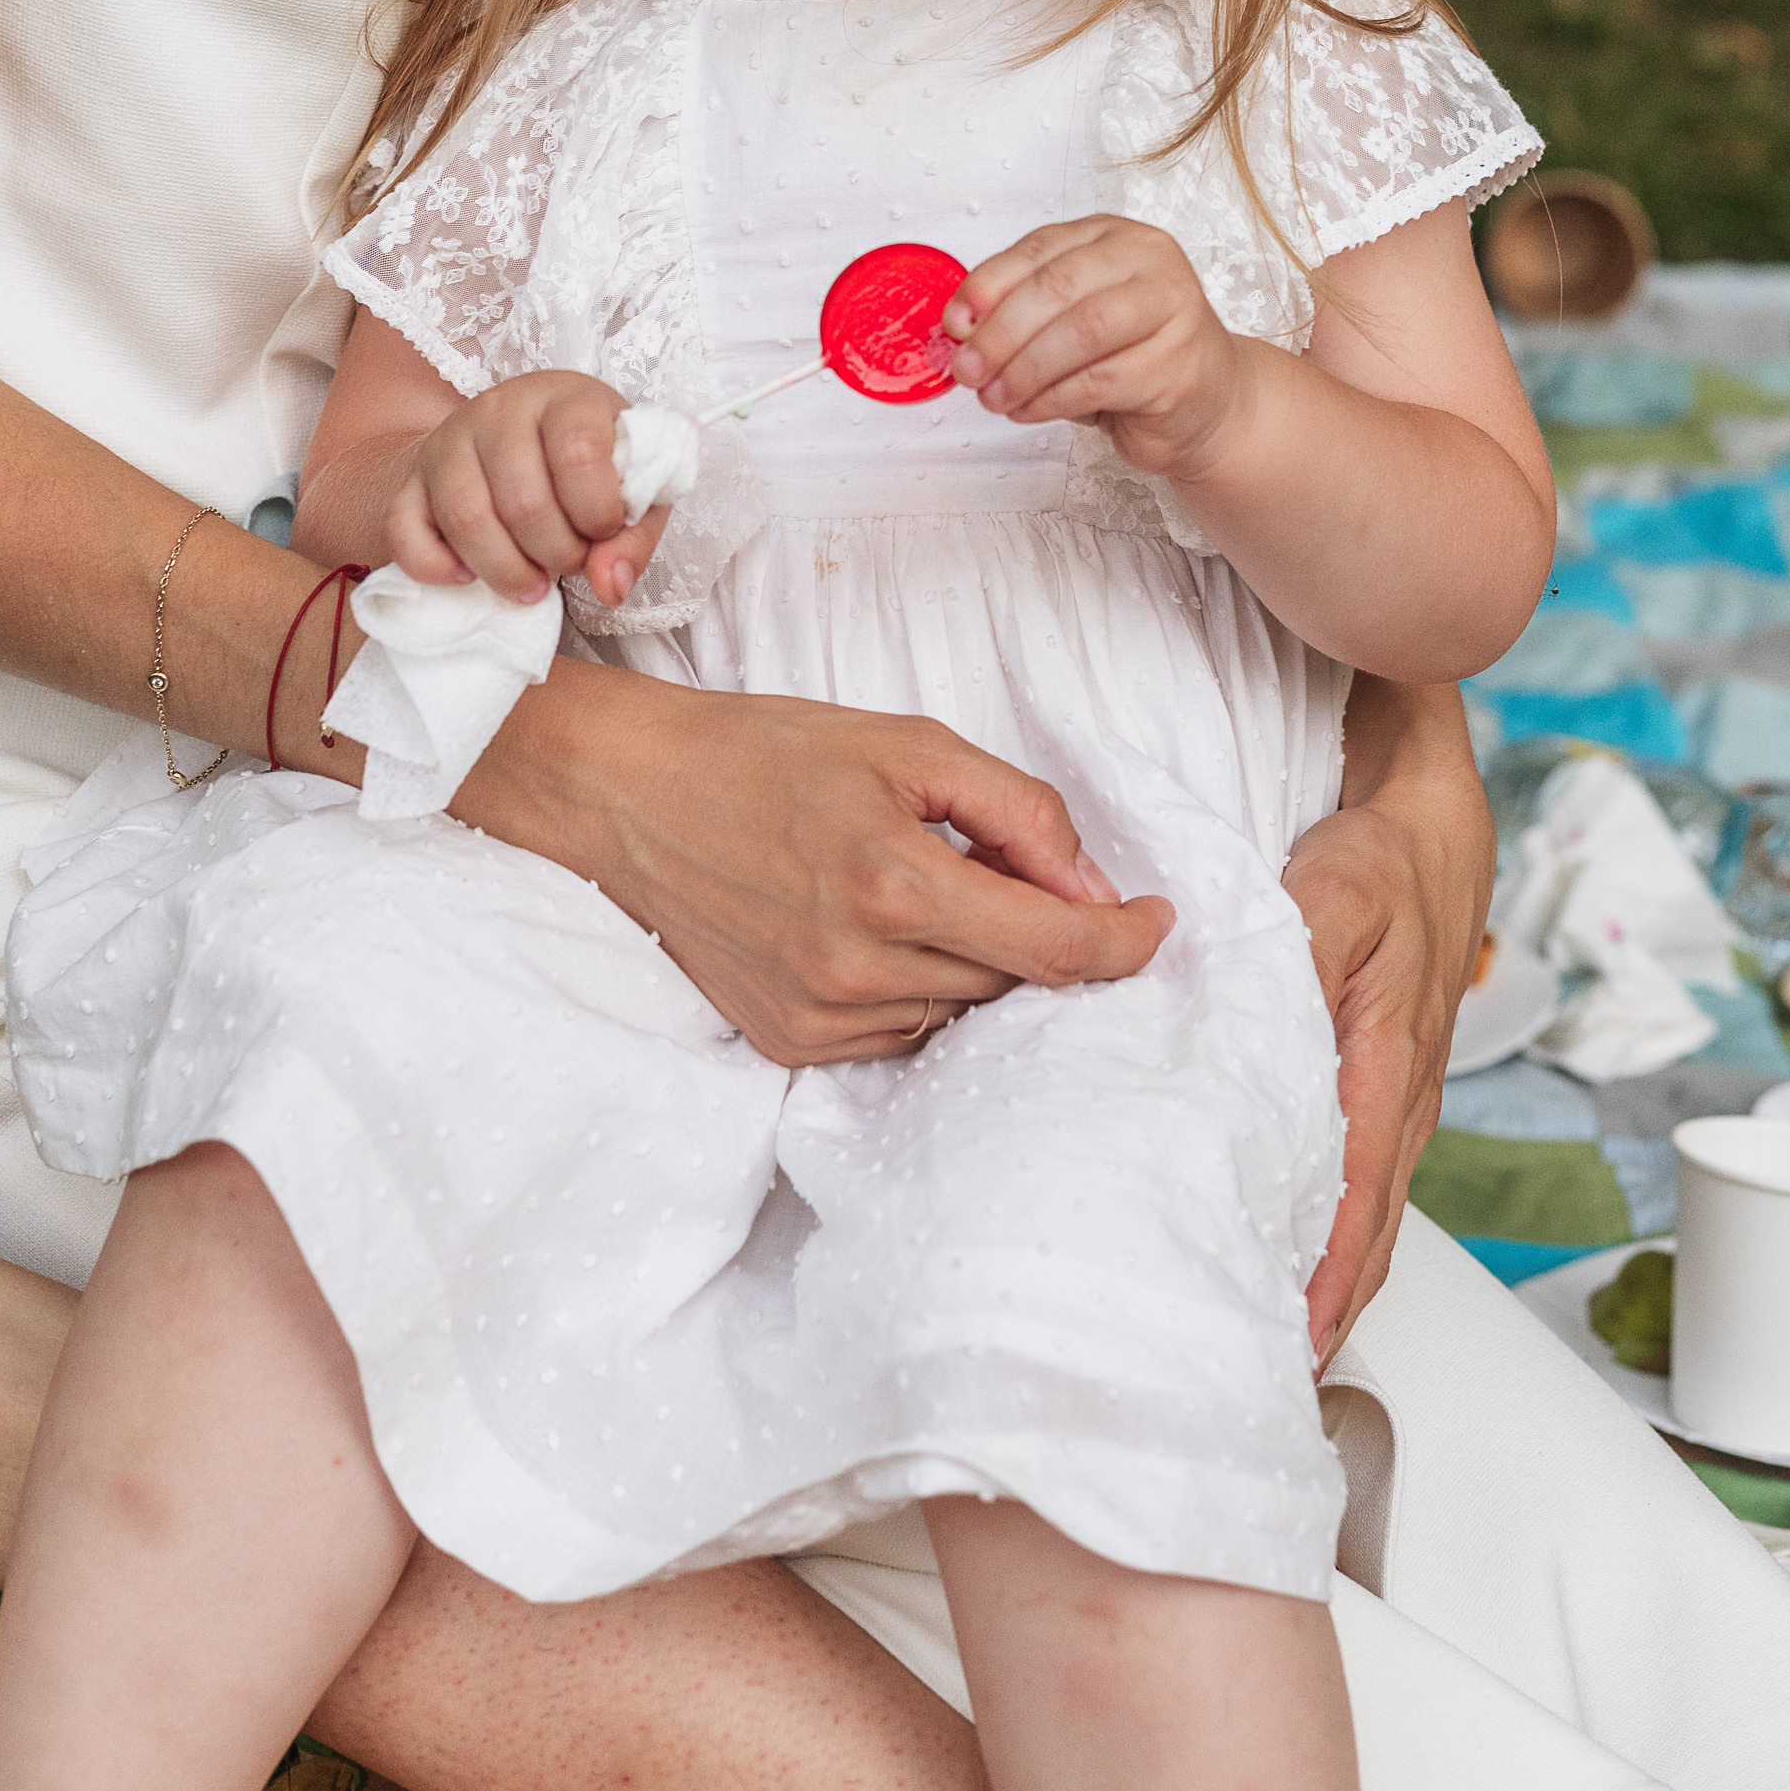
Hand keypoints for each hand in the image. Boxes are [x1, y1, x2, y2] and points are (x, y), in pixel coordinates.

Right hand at [387, 372, 665, 612]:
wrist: (509, 442)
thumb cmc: (583, 468)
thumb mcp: (630, 490)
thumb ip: (633, 537)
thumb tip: (610, 586)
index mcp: (566, 397)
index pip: (580, 453)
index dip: (599, 512)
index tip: (605, 529)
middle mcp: (500, 409)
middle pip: (523, 500)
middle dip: (557, 553)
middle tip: (569, 561)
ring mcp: (448, 442)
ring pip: (467, 519)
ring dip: (506, 571)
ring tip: (532, 583)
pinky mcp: (410, 480)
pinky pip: (404, 531)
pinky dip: (436, 567)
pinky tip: (469, 574)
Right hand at [458, 660, 1175, 1066]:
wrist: (632, 796)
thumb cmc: (770, 753)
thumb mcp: (906, 744)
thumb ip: (1016, 811)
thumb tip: (1093, 886)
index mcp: (896, 885)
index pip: (1057, 950)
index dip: (1126, 942)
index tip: (1157, 921)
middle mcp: (860, 969)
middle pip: (1014, 982)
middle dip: (1038, 929)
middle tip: (1003, 866)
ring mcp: (820, 1019)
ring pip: (961, 1012)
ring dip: (973, 960)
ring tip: (914, 887)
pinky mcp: (789, 1046)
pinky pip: (901, 1033)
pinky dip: (916, 988)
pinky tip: (873, 931)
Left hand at [944, 216, 1252, 477]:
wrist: (1206, 401)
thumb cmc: (1132, 355)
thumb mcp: (1072, 317)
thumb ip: (1022, 309)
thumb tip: (961, 325)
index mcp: (1116, 237)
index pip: (1042, 248)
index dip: (989, 285)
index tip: (955, 323)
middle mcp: (1150, 262)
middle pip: (1059, 288)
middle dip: (1001, 333)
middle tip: (968, 368)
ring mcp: (1173, 310)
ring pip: (1079, 334)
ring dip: (1023, 371)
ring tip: (994, 396)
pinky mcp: (1178, 365)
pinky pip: (1097, 381)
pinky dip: (1049, 400)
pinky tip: (1027, 410)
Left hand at [1284, 675, 1493, 1361]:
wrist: (1430, 826)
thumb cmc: (1385, 860)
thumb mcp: (1334, 895)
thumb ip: (1290, 960)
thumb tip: (1249, 1029)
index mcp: (1389, 1077)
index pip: (1354, 1211)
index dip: (1320, 1290)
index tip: (1281, 1356)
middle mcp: (1397, 1107)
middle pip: (1360, 1241)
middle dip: (1315, 1317)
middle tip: (1247, 1379)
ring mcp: (1391, 1104)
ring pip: (1355, 1219)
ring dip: (1315, 1282)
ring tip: (1249, 1342)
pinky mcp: (1374, 1089)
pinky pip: (1348, 1180)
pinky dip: (1316, 1231)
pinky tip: (1268, 1248)